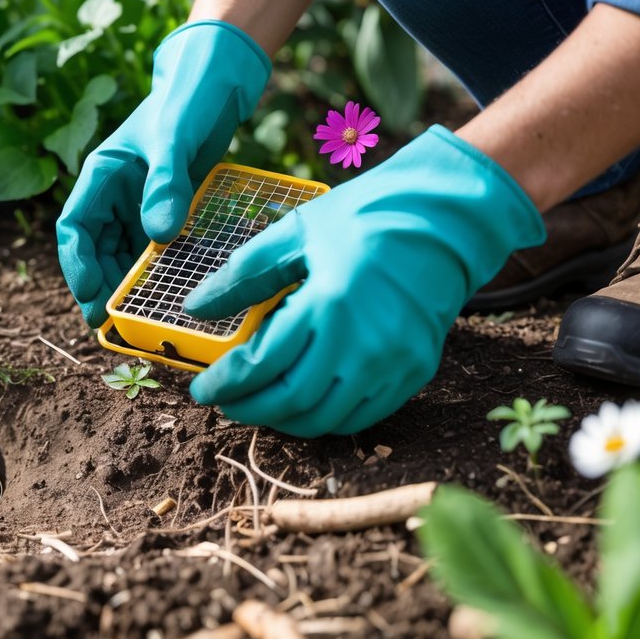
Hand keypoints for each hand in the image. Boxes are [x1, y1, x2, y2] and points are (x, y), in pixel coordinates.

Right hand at [56, 20, 270, 325]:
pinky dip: (155, 272)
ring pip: (121, 254)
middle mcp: (113, 194)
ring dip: (124, 284)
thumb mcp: (175, 140)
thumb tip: (159, 236)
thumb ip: (167, 185)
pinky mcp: (165, 210)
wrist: (215, 83)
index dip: (76, 264)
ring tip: (134, 318)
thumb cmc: (186, 101)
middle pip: (94, 250)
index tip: (91, 293)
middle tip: (110, 323)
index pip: (73, 227)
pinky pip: (152, 249)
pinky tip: (166, 294)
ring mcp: (138, 204)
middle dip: (99, 286)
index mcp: (100, 175)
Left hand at [184, 126, 545, 435]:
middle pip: (290, 401)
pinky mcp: (414, 371)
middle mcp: (362, 342)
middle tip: (224, 403)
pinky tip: (302, 405)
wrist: (445, 219)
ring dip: (283, 421)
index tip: (201, 387)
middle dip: (248, 408)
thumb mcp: (295, 233)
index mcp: (327, 302)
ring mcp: (393, 362)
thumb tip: (194, 306)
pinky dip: (325, 419)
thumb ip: (243, 275)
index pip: (262, 364)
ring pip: (326, 418)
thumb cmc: (365, 217)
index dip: (225, 383)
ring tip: (258, 406)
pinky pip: (362, 416)